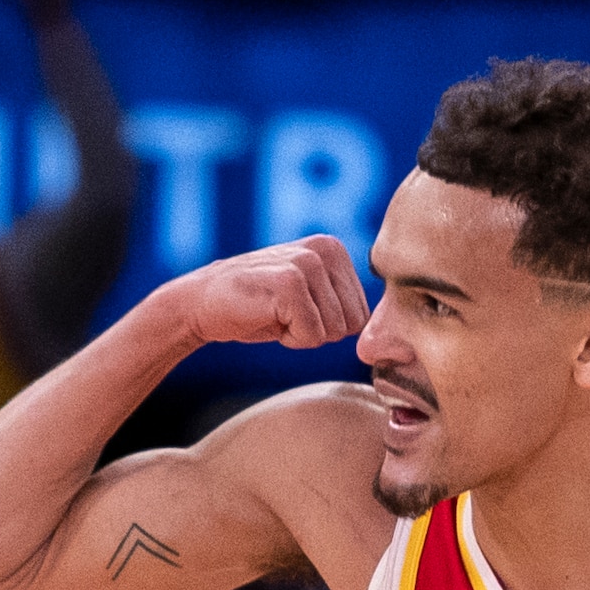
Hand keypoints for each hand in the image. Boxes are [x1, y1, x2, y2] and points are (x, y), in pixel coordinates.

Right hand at [140, 235, 365, 355]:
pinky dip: (289, 339)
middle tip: (284, 313)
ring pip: (332, 332)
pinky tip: (267, 317)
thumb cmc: (257, 306)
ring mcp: (307, 263)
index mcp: (335, 250)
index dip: (326, 325)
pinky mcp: (290, 282)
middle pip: (351, 324)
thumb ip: (340, 300)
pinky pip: (312, 335)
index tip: (295, 310)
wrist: (203, 302)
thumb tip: (385, 327)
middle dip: (317, 331)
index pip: (360, 314)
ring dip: (301, 334)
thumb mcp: (308, 295)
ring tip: (274, 313)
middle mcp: (325, 250)